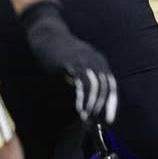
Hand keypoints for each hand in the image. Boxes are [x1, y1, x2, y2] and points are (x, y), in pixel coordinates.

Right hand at [20, 0, 117, 124]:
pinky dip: (84, 96)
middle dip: (104, 106)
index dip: (111, 103)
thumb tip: (83, 103)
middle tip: (99, 122)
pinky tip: (80, 108)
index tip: (109, 119)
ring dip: (93, 104)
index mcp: (100, 62)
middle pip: (107, 86)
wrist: (46, 35)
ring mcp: (86, 59)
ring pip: (97, 85)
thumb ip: (80, 82)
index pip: (110, 85)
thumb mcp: (73, 69)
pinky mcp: (74, 61)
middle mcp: (97, 60)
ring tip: (87, 118)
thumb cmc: (58, 54)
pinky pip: (84, 81)